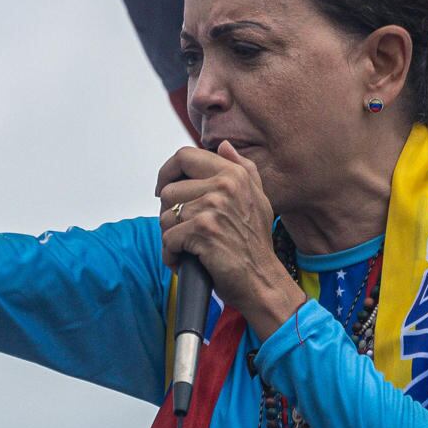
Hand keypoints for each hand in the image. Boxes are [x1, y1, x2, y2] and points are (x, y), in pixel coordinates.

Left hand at [157, 141, 304, 338]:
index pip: (184, 156)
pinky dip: (171, 255)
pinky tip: (186, 261)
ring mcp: (213, 207)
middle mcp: (224, 185)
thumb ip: (243, 168)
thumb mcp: (258, 199)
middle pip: (169, 190)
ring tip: (189, 248)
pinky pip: (168, 238)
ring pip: (165, 216)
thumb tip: (224, 146)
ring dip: (171, 237)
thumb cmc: (256, 244)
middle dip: (169, 214)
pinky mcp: (203, 230)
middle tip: (183, 231)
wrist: (262, 281)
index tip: (164, 189)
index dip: (167, 172)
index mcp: (234, 174)